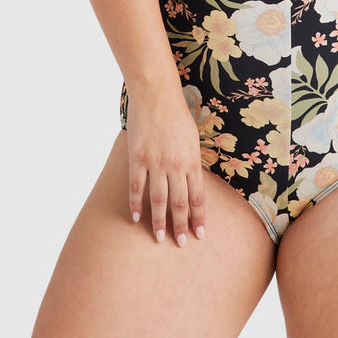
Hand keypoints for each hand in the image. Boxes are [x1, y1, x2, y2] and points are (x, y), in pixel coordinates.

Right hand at [125, 81, 206, 246]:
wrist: (156, 94)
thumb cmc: (176, 114)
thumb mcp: (192, 138)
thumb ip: (191, 161)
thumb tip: (193, 180)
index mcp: (192, 160)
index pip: (198, 196)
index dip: (199, 217)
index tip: (200, 233)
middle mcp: (176, 165)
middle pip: (179, 202)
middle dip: (181, 225)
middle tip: (182, 243)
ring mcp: (156, 163)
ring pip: (159, 199)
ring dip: (159, 221)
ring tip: (159, 238)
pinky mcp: (137, 158)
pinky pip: (137, 187)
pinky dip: (136, 204)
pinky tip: (136, 218)